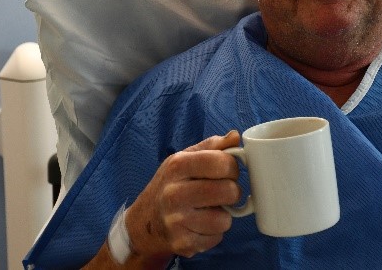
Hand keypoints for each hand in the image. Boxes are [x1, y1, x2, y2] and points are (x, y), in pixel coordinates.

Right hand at [124, 131, 241, 261]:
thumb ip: (212, 146)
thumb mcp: (185, 158)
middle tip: (222, 191)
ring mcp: (177, 221)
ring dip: (224, 215)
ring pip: (225, 219)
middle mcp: (174, 193)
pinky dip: (214, 232)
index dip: (232, 167)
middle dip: (232, 191)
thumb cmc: (172, 184)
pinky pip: (217, 238)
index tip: (227, 171)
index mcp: (178, 165)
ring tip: (210, 209)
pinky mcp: (183, 243)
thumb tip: (235, 137)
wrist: (146, 221)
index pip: (222, 163)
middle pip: (228, 191)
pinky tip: (201, 224)